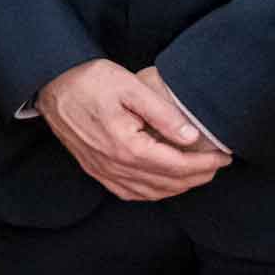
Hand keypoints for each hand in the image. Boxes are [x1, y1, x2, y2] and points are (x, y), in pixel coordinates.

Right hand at [36, 59, 228, 201]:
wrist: (51, 84)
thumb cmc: (88, 81)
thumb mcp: (130, 87)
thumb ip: (162, 113)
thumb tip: (191, 137)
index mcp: (127, 148)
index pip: (177, 166)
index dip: (205, 164)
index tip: (223, 157)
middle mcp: (115, 167)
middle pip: (167, 183)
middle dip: (197, 177)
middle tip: (216, 165)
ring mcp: (103, 172)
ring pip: (150, 193)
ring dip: (178, 187)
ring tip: (197, 173)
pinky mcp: (95, 170)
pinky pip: (130, 192)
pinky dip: (153, 192)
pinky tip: (163, 183)